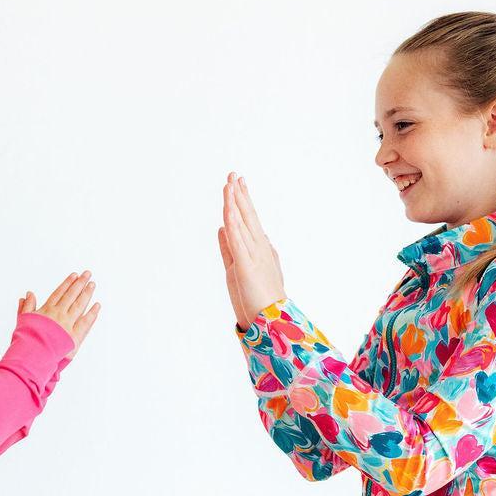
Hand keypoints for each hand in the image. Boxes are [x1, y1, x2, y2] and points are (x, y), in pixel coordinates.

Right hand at [17, 270, 99, 354]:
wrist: (31, 355)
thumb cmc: (26, 340)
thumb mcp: (23, 320)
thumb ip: (27, 306)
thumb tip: (28, 294)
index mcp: (47, 310)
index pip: (59, 293)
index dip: (67, 283)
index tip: (74, 275)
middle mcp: (58, 314)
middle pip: (71, 295)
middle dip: (80, 283)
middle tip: (87, 274)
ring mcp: (67, 324)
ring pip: (79, 305)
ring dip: (87, 294)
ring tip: (92, 284)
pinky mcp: (74, 336)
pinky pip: (85, 322)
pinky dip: (92, 314)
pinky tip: (97, 306)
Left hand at [218, 172, 285, 327]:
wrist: (273, 320)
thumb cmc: (258, 298)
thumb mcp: (237, 267)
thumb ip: (228, 247)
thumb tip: (221, 227)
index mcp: (258, 248)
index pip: (249, 220)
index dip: (242, 201)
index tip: (237, 184)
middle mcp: (259, 247)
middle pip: (247, 216)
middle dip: (239, 195)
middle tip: (234, 175)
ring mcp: (254, 255)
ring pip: (242, 224)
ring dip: (235, 203)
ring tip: (230, 184)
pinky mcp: (246, 266)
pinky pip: (238, 241)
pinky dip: (233, 225)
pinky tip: (228, 211)